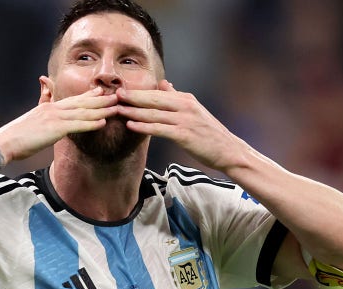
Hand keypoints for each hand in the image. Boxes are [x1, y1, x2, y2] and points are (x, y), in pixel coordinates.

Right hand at [0, 85, 118, 163]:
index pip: (72, 100)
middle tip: (116, 95)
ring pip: (82, 112)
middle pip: (81, 103)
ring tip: (116, 107)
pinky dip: (91, 123)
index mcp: (48, 107)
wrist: (3, 143)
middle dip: (100, 99)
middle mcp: (53, 109)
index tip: (101, 90)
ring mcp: (54, 118)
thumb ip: (40, 106)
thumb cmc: (16, 136)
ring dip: (101, 110)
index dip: (88, 95)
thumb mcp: (31, 118)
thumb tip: (43, 96)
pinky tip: (103, 123)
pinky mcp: (54, 129)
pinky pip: (76, 125)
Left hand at [116, 80, 247, 170]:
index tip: (122, 90)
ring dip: (133, 111)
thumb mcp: (195, 111)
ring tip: (117, 109)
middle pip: (153, 99)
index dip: (139, 92)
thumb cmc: (210, 134)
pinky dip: (144, 126)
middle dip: (132, 97)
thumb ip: (177, 97)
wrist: (228, 151)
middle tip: (114, 95)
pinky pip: (159, 128)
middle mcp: (185, 106)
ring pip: (154, 113)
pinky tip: (131, 125)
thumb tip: (164, 84)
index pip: (158, 93)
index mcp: (186, 99)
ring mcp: (185, 120)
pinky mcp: (184, 134)